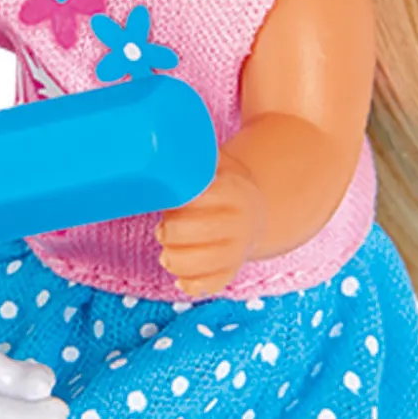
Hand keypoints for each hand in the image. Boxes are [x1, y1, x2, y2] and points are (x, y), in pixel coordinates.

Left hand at [155, 153, 265, 297]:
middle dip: (168, 232)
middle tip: (161, 229)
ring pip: (198, 263)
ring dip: (173, 259)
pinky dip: (191, 284)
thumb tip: (161, 134)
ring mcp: (238, 248)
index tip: (166, 202)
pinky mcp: (233, 269)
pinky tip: (180, 277)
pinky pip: (210, 284)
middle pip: (190, 232)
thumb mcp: (217, 161)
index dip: (174, 203)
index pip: (196, 199)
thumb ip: (195, 154)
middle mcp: (239, 221)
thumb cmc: (223, 182)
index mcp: (232, 190)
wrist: (256, 208)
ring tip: (166, 252)